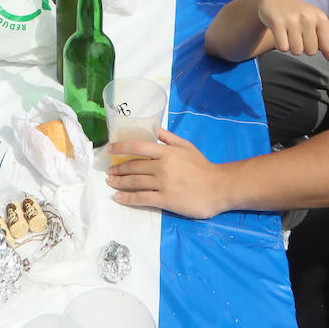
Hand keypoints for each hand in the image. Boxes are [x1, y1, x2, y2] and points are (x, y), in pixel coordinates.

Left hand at [107, 129, 229, 218]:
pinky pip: (142, 198)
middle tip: (109, 171)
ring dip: (120, 183)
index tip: (110, 149)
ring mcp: (163, 184)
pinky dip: (128, 198)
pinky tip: (119, 198)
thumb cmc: (203, 167)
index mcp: (166, 152)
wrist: (219, 187)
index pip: (137, 147)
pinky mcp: (165, 200)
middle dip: (118, 169)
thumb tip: (153, 127)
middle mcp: (162, 166)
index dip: (121, 147)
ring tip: (111, 182)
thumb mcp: (186, 147)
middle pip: (133, 166)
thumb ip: (168, 137)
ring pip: (135, 182)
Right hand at [254, 0, 328, 63]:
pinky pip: (283, 48)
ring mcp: (292, 20)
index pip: (328, 47)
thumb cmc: (297, 13)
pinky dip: (281, 44)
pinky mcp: (277, 23)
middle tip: (298, 33)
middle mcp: (307, 18)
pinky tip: (281, 33)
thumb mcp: (316, 24)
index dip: (318, 46)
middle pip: (311, 52)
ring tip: (289, 33)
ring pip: (296, 51)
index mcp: (320, 18)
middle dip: (303, 46)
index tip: (312, 36)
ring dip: (291, 46)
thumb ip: (327, 45)